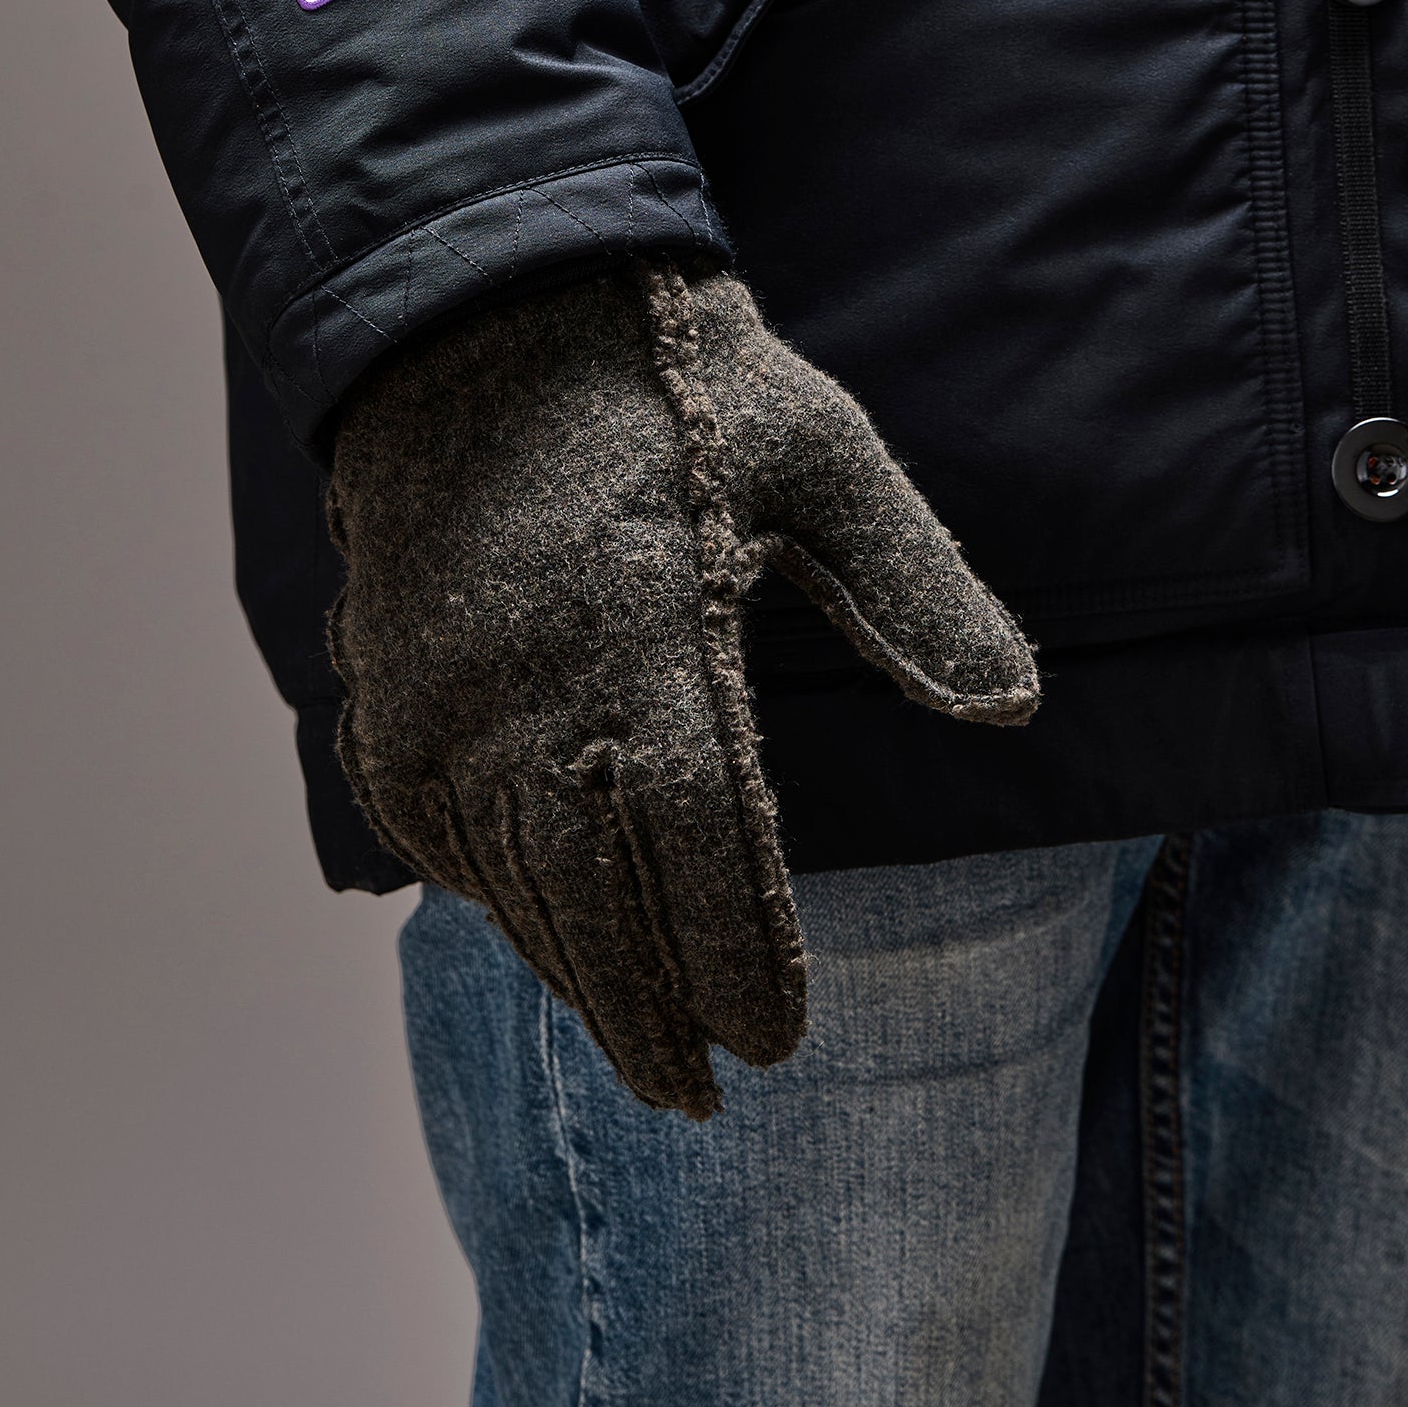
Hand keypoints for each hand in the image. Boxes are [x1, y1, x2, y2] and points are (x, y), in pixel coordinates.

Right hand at [328, 261, 1037, 1117]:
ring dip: (571, 972)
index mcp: (647, 636)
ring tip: (629, 1042)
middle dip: (649, 1012)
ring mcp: (440, 692)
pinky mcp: (388, 682)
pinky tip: (531, 927)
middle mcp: (528, 687)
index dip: (739, 960)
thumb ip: (913, 585)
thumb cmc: (668, 376)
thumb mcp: (820, 451)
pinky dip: (487, 895)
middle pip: (593, 899)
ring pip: (509, 879)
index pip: (699, 849)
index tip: (774, 1043)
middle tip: (698, 1099)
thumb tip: (1018, 702)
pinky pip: (432, 827)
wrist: (479, 307)